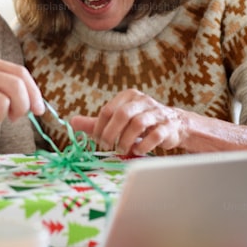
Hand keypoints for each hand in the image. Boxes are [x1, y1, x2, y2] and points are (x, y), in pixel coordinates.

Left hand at [69, 88, 186, 155]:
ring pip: (138, 124)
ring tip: (121, 149)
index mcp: (128, 96)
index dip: (99, 127)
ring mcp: (157, 113)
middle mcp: (143, 101)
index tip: (98, 141)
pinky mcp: (168, 126)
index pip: (108, 110)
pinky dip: (143, 145)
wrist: (175, 125)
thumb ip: (96, 122)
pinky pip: (154, 135)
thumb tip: (72, 122)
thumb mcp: (118, 120)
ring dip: (126, 140)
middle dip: (111, 133)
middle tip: (107, 146)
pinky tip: (137, 150)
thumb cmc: (141, 123)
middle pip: (122, 115)